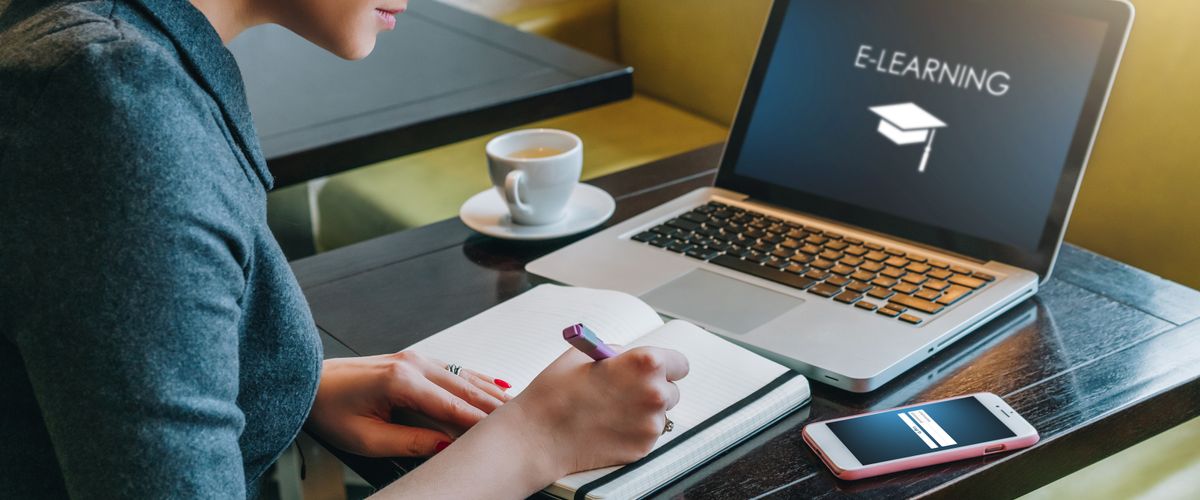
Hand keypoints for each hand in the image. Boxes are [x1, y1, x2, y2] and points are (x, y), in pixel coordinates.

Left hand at [306, 351, 511, 456]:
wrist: (308, 383)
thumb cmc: (329, 408)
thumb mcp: (366, 438)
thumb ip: (409, 442)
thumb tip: (444, 445)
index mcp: (401, 381)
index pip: (452, 406)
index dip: (480, 422)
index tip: (501, 434)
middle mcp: (413, 364)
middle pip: (465, 389)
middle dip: (494, 406)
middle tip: (520, 422)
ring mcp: (415, 359)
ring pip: (463, 377)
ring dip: (490, 392)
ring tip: (515, 407)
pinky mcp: (413, 361)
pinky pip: (453, 371)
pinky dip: (475, 380)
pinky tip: (493, 386)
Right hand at [507, 346, 688, 474]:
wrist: (539, 435)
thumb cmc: (557, 391)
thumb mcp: (587, 354)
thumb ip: (619, 354)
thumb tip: (633, 360)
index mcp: (645, 364)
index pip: (680, 363)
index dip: (666, 366)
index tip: (657, 371)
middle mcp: (655, 393)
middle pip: (672, 390)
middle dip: (654, 390)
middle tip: (628, 392)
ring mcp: (651, 424)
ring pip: (659, 414)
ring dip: (643, 412)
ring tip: (611, 411)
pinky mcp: (643, 448)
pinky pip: (646, 435)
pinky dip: (633, 431)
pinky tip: (607, 427)